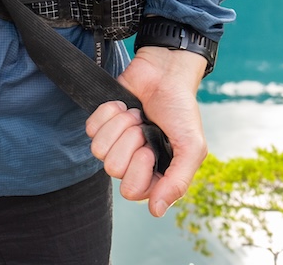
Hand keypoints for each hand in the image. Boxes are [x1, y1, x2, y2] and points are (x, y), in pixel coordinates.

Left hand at [85, 46, 207, 216]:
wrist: (165, 72)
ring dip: (120, 125)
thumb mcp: (191, 146)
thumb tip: (157, 211)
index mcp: (155, 174)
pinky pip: (90, 128)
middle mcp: (133, 163)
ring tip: (137, 114)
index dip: (139, 167)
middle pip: (113, 169)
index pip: (132, 191)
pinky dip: (109, 112)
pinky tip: (124, 106)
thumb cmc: (181, 109)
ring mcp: (115, 144)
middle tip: (145, 126)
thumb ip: (177, 182)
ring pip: (98, 150)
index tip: (151, 147)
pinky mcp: (101, 124)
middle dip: (130, 141)